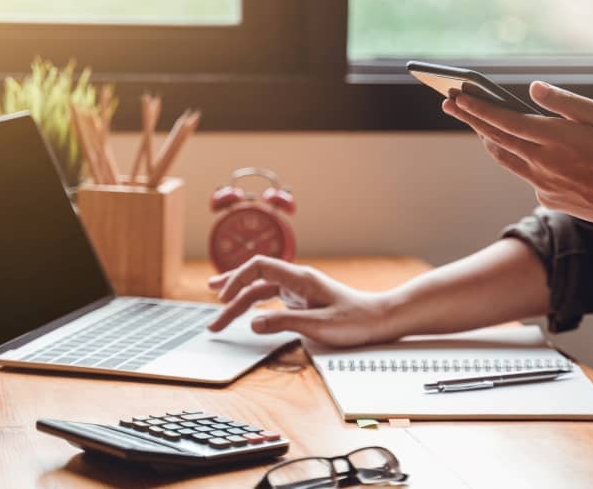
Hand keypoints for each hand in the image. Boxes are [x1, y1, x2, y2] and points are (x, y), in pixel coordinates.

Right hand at [206, 256, 398, 346]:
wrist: (380, 319)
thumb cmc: (356, 321)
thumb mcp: (319, 326)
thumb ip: (284, 323)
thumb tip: (253, 323)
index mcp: (300, 278)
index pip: (259, 267)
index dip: (237, 279)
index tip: (222, 299)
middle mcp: (297, 280)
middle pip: (255, 280)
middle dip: (231, 295)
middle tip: (213, 316)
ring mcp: (299, 289)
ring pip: (261, 290)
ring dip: (240, 302)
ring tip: (218, 313)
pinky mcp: (302, 300)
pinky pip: (271, 298)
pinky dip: (254, 304)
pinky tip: (245, 310)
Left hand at [442, 81, 592, 235]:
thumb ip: (564, 102)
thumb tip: (533, 89)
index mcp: (555, 139)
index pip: (504, 121)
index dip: (478, 108)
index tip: (458, 95)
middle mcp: (542, 163)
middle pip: (495, 138)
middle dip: (470, 118)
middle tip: (450, 102)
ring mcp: (541, 183)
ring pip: (505, 158)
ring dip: (487, 139)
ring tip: (476, 123)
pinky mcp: (546, 197)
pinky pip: (525, 173)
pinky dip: (518, 157)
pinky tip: (519, 147)